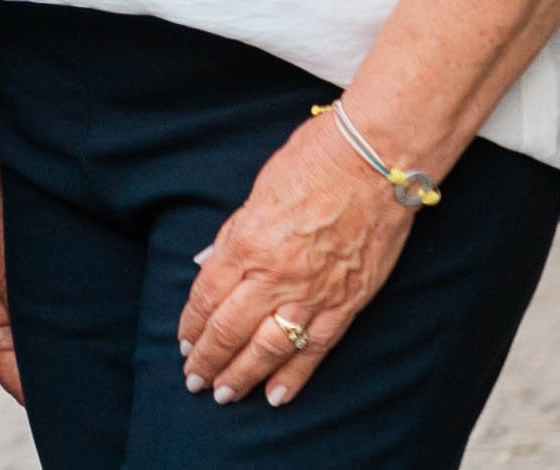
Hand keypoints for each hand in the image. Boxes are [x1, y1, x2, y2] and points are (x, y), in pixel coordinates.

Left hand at [178, 116, 413, 406]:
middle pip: (230, 330)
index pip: (206, 299)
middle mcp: (275, 276)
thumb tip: (207, 264)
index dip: (191, 328)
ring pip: (269, 348)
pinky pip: (316, 347)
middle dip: (208, 361)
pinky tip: (277, 395)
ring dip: (243, 375)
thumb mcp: (254, 196)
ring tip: (224, 394)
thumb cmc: (312, 165)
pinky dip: (295, 375)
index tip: (183, 346)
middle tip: (195, 381)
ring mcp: (313, 293)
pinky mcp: (349, 302)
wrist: (376, 164)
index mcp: (245, 246)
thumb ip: (230, 237)